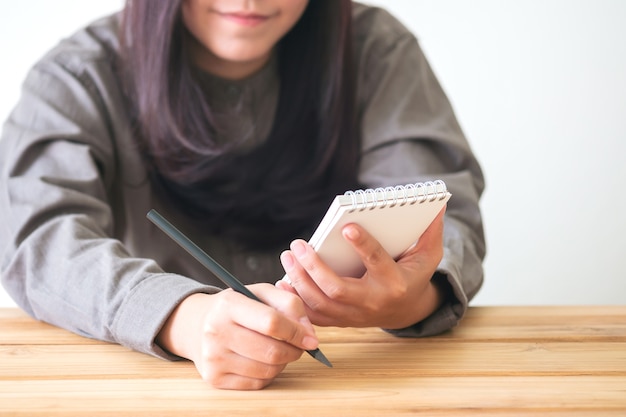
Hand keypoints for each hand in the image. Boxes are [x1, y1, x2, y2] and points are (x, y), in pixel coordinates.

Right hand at [156, 283, 318, 389]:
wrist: (198, 325)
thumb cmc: (238, 307)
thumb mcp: (261, 293)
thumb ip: (290, 304)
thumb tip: (309, 334)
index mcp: (228, 305)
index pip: (272, 322)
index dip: (297, 332)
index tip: (311, 338)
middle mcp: (216, 331)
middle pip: (272, 351)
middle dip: (294, 350)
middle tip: (299, 346)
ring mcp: (213, 357)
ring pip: (267, 369)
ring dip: (283, 362)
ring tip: (280, 349)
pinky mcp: (214, 378)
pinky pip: (257, 383)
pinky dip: (269, 373)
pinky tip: (264, 360)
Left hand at [277, 209, 446, 328]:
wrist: (406, 310)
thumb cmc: (413, 275)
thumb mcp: (428, 254)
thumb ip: (431, 230)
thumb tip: (438, 202)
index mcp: (394, 282)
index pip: (377, 262)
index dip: (364, 245)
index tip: (348, 226)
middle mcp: (372, 302)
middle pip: (337, 289)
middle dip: (314, 268)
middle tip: (298, 245)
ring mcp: (354, 315)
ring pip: (320, 302)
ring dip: (299, 280)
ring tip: (288, 256)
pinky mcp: (341, 321)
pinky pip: (313, 316)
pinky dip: (296, 301)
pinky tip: (283, 281)